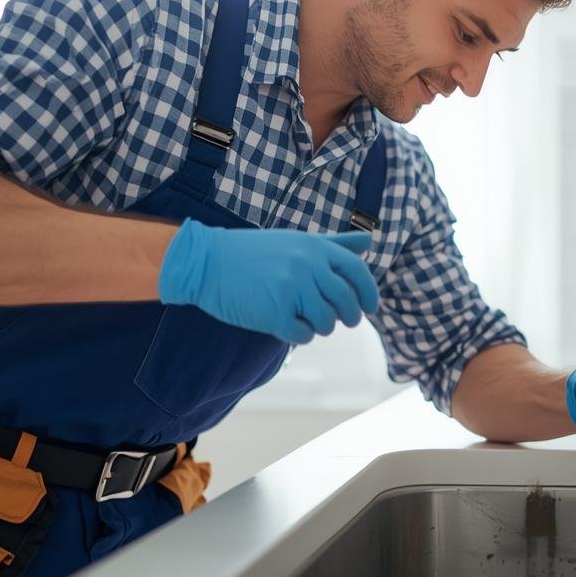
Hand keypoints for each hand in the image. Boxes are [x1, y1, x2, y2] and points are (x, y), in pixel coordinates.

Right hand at [158, 219, 378, 344]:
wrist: (205, 262)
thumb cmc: (252, 253)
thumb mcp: (296, 241)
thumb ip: (334, 244)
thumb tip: (368, 241)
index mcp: (314, 248)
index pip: (356, 271)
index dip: (369, 292)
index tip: (370, 307)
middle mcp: (307, 266)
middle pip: (346, 301)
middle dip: (350, 316)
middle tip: (343, 321)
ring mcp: (291, 289)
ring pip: (327, 322)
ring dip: (319, 326)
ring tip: (304, 319)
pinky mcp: (275, 313)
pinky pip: (303, 335)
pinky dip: (298, 334)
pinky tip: (284, 324)